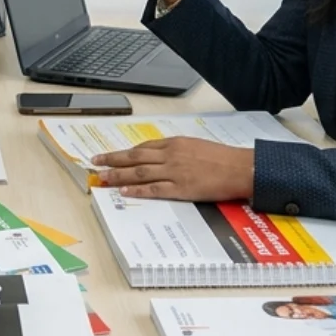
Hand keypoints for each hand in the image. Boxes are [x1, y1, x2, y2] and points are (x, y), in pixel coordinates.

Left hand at [92, 137, 254, 200]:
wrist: (240, 168)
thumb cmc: (221, 157)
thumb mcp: (196, 145)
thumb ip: (177, 150)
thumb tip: (161, 155)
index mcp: (174, 144)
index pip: (143, 148)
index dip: (124, 153)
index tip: (112, 155)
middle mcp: (170, 155)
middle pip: (134, 157)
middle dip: (112, 159)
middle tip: (96, 162)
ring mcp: (174, 172)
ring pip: (139, 173)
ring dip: (118, 175)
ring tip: (103, 177)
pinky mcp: (180, 189)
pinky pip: (153, 189)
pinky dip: (136, 190)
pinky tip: (124, 191)